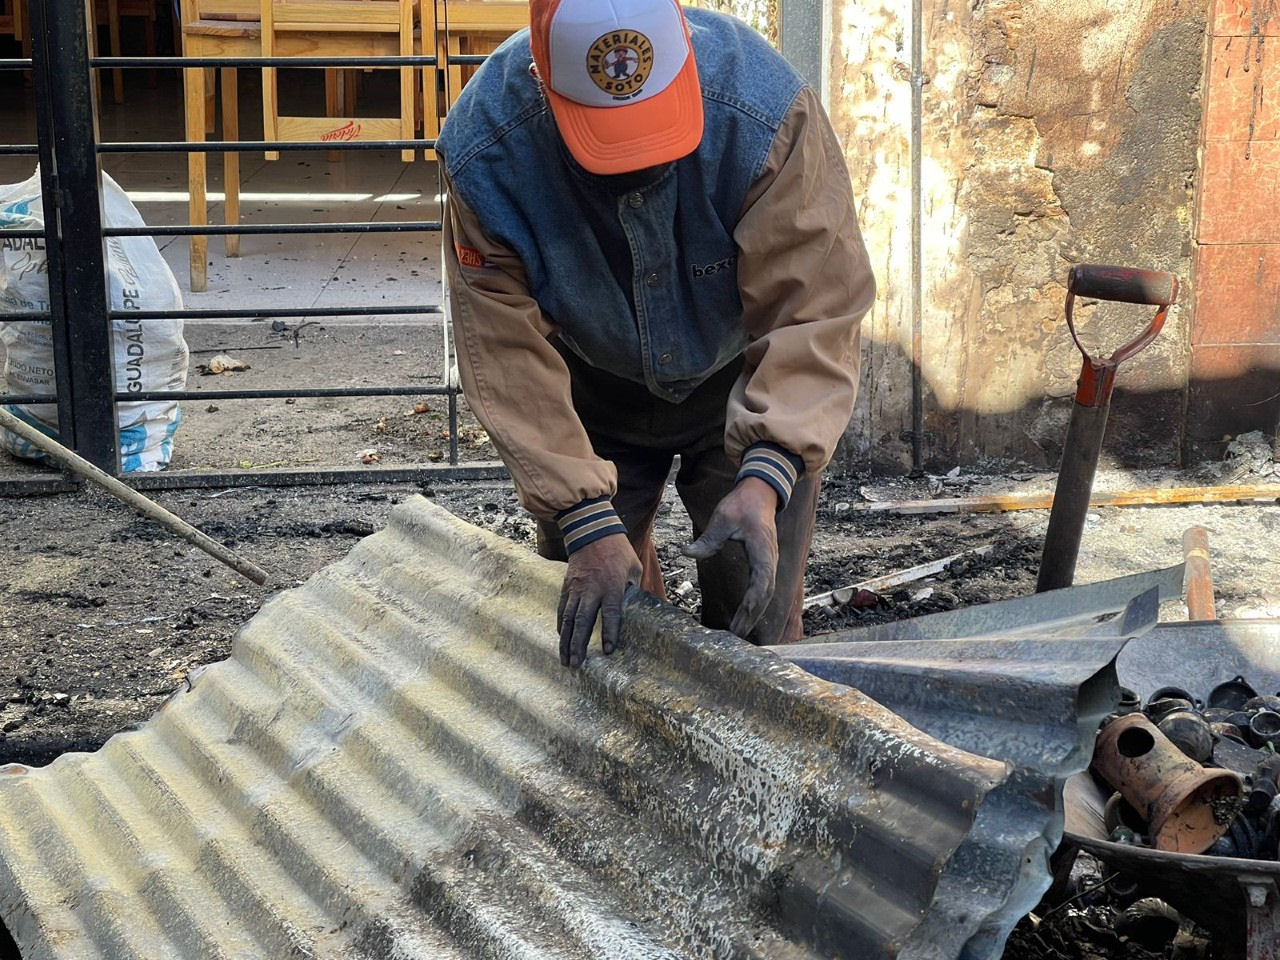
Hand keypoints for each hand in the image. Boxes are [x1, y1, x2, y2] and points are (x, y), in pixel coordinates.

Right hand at [558, 534, 642, 668]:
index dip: (610, 633)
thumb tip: (643, 608)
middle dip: (578, 645)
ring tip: (565, 660)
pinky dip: (562, 625)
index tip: (608, 651)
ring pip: (569, 619)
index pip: (611, 614)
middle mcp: (592, 590)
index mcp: (611, 586)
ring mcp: (576, 589)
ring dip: (566, 641)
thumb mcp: (634, 567)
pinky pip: (563, 609)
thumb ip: (635, 589)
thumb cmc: (617, 550)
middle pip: (583, 621)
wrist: (591, 531)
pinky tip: (561, 638)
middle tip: (575, 665)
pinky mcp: (567, 586)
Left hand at [681, 478, 778, 637]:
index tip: (740, 620)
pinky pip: (763, 588)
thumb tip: (686, 553)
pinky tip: (744, 616)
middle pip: (765, 594)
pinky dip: (755, 604)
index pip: (761, 582)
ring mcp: (770, 562)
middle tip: (736, 635)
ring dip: (754, 613)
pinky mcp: (765, 563)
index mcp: (762, 549)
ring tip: (739, 632)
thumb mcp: (723, 518)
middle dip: (752, 616)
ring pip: (766, 593)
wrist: (760, 492)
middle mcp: (770, 559)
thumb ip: (708, 539)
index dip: (752, 604)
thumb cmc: (742, 504)